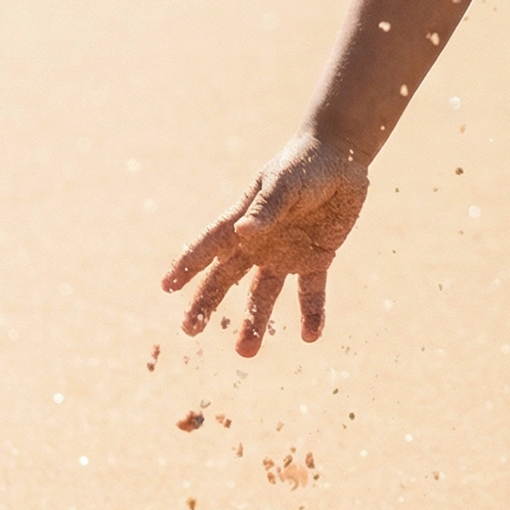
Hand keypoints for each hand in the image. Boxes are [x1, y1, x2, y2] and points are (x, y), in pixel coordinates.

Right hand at [160, 132, 368, 355]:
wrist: (342, 158)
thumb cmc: (305, 164)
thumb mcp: (285, 183)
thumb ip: (267, 208)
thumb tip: (242, 232)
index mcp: (244, 220)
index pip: (210, 245)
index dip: (188, 264)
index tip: (167, 286)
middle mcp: (259, 242)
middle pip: (227, 278)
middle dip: (207, 303)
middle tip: (190, 330)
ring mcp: (286, 253)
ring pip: (264, 294)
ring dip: (254, 320)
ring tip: (246, 352)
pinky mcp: (316, 258)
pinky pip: (311, 292)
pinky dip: (312, 314)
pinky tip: (310, 336)